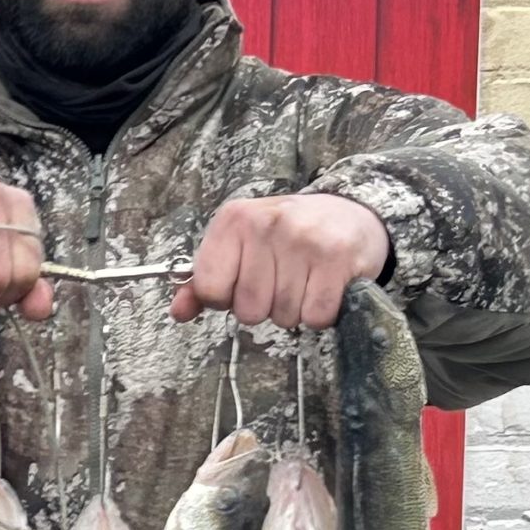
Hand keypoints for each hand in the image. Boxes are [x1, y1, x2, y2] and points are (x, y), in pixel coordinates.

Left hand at [170, 194, 389, 328]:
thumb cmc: (286, 236)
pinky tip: (324, 288)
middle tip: (282, 280)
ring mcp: (303, 239)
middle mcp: (266, 224)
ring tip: (305, 280)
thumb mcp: (239, 246)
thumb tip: (178, 312)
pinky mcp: (337, 257)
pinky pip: (315, 316)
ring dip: (294, 310)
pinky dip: (320, 314)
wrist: (351, 213)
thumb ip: (204, 280)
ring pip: (283, 316)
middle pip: (248, 310)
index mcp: (233, 219)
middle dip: (265, 307)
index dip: (226, 298)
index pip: (208, 288)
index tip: (243, 282)